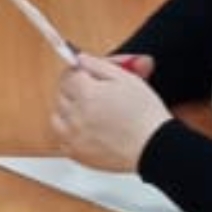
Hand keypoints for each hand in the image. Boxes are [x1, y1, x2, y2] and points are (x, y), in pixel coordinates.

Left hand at [51, 53, 171, 172]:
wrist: (154, 146)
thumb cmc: (145, 114)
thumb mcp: (126, 79)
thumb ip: (99, 65)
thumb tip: (80, 59)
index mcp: (87, 94)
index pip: (69, 75)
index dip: (78, 71)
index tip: (85, 73)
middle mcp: (75, 115)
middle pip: (61, 94)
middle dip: (74, 89)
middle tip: (92, 91)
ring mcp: (73, 136)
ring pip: (57, 116)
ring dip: (68, 110)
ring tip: (88, 111)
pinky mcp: (76, 153)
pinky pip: (62, 139)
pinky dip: (69, 132)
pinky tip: (87, 129)